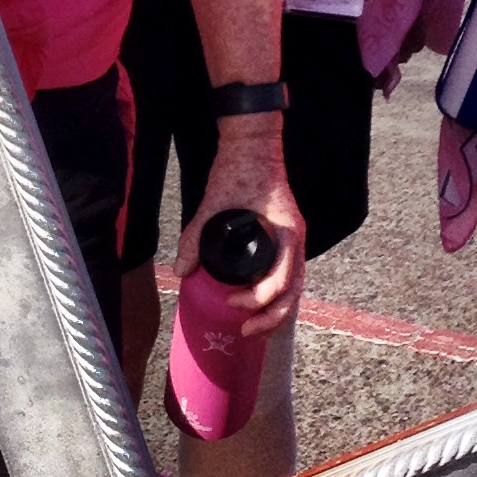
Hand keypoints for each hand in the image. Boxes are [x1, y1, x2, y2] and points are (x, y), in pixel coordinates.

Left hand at [176, 133, 306, 344]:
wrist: (254, 144)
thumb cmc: (239, 169)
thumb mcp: (213, 203)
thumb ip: (194, 237)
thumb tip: (181, 271)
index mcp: (285, 232)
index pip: (281, 280)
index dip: (258, 300)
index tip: (233, 303)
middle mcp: (295, 240)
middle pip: (294, 292)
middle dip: (272, 318)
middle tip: (245, 332)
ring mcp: (294, 240)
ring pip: (295, 287)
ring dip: (276, 311)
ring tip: (253, 330)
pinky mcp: (286, 239)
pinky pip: (288, 275)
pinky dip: (277, 296)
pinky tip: (260, 306)